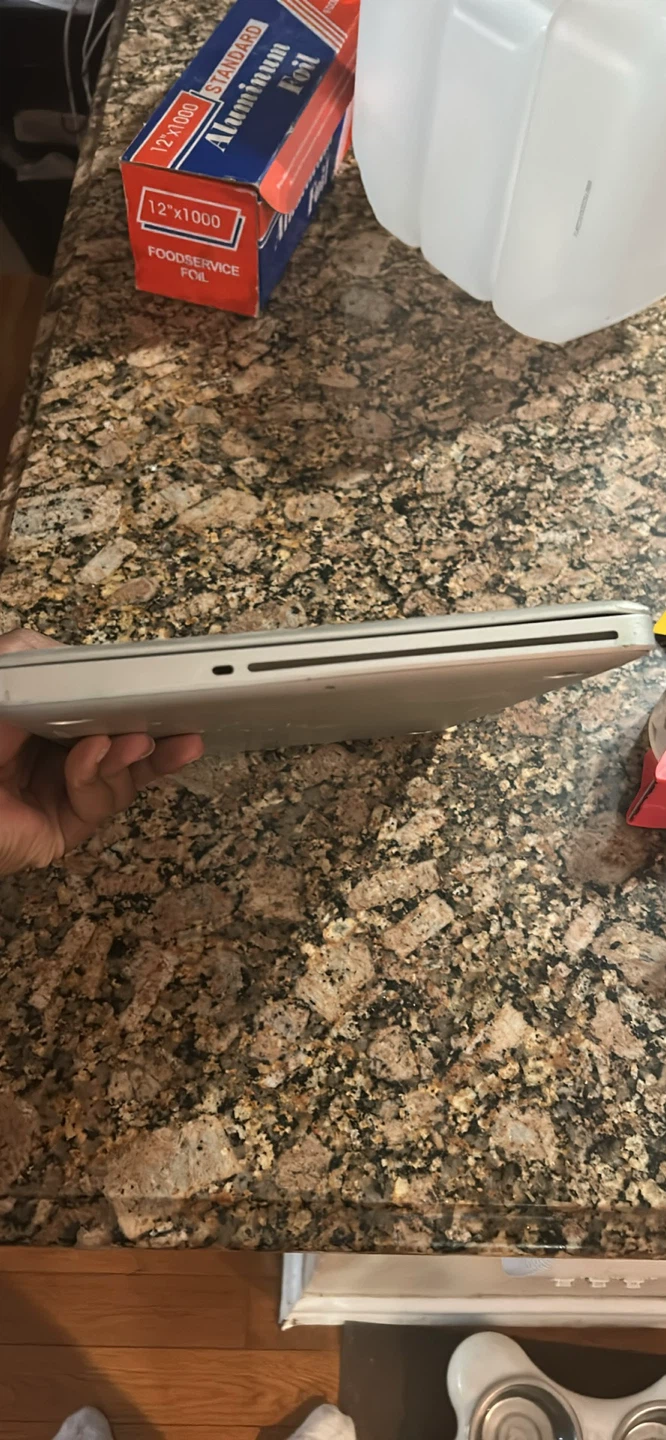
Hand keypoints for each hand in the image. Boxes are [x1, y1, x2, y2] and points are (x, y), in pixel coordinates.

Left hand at [0, 628, 203, 874]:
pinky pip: (98, 801)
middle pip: (121, 746)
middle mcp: (55, 759)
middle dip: (155, 735)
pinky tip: (97, 754)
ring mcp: (60, 795)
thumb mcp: (2, 684)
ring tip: (143, 740)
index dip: (135, 701)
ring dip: (136, 756)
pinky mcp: (62, 829)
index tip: (168, 690)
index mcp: (43, 723)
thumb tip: (68, 652)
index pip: (100, 711)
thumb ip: (28, 657)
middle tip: (184, 723)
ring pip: (120, 777)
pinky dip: (99, 774)